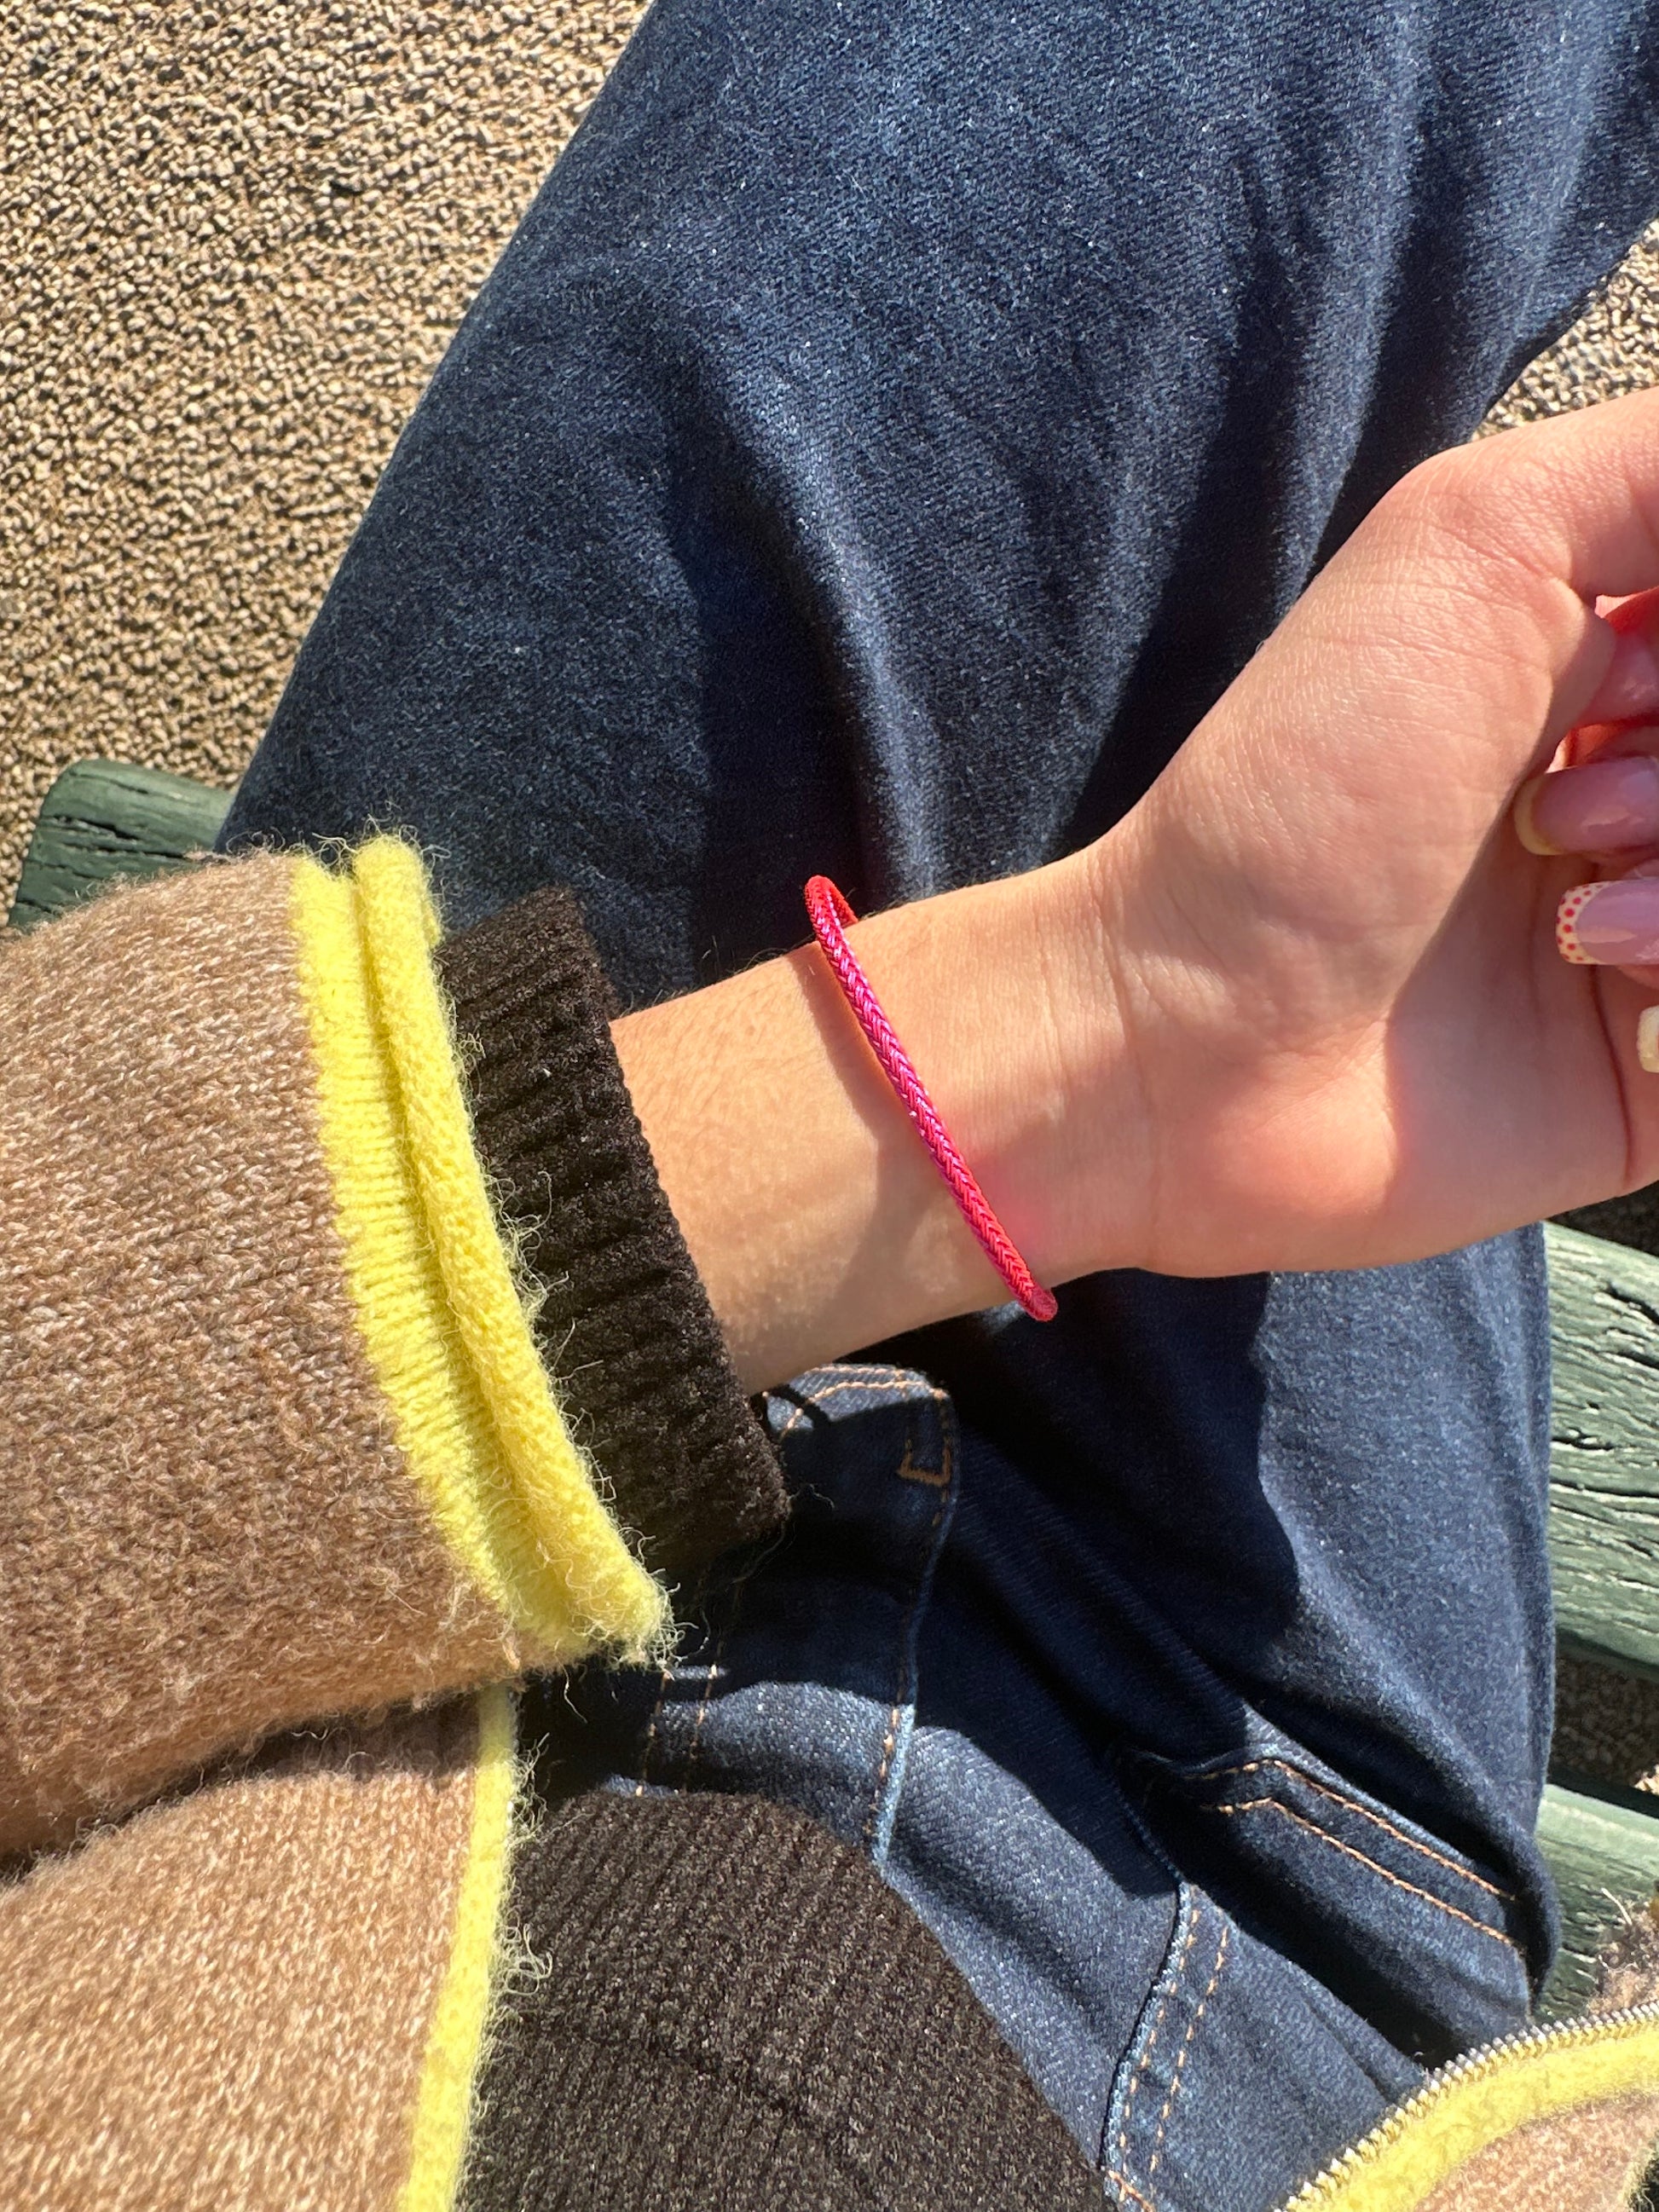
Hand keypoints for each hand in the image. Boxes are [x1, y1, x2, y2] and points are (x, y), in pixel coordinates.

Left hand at [1083, 385, 1658, 1277]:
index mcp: (1606, 671)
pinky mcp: (1656, 1076)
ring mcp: (1651, 939)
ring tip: (1559, 865)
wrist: (1196, 1033)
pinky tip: (1590, 954)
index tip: (1609, 658)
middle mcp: (1636, 799)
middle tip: (1565, 774)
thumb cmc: (1305, 782)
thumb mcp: (1477, 536)